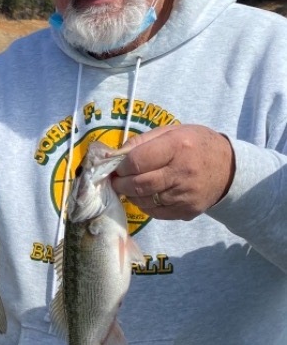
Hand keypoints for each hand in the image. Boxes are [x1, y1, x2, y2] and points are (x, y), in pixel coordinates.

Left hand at [112, 124, 234, 219]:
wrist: (229, 169)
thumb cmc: (196, 145)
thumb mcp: (173, 132)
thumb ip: (142, 141)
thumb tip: (114, 155)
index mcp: (178, 147)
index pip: (137, 161)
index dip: (120, 166)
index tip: (116, 166)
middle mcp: (182, 172)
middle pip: (138, 184)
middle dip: (120, 183)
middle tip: (116, 180)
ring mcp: (185, 195)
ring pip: (144, 201)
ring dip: (131, 195)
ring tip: (130, 186)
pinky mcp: (187, 211)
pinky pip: (155, 213)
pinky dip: (145, 204)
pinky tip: (147, 195)